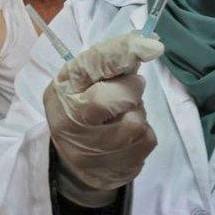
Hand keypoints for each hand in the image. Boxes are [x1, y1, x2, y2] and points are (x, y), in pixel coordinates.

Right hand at [43, 33, 163, 206]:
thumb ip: (106, 61)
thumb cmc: (78, 107)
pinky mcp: (114, 169)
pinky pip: (147, 142)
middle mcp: (71, 122)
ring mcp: (92, 152)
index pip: (94, 65)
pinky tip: (127, 135)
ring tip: (122, 114)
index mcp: (63, 90)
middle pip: (119, 98)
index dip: (124, 53)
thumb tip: (149, 44)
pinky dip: (143, 133)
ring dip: (137, 112)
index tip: (151, 46)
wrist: (70, 161)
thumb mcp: (80, 78)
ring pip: (137, 121)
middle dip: (132, 88)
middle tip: (128, 89)